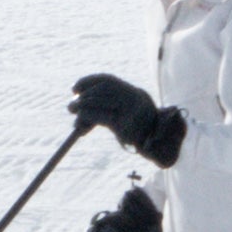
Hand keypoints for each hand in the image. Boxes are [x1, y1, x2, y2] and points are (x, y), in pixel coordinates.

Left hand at [67, 71, 188, 165]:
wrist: (160, 150)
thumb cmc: (140, 136)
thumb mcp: (128, 118)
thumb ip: (111, 110)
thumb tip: (81, 109)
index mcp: (136, 94)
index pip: (109, 81)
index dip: (90, 82)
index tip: (75, 87)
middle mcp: (135, 99)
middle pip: (103, 90)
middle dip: (84, 96)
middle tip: (71, 106)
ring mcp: (132, 111)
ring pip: (100, 100)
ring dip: (82, 107)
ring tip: (74, 114)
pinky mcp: (125, 125)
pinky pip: (100, 117)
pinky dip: (86, 118)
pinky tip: (80, 126)